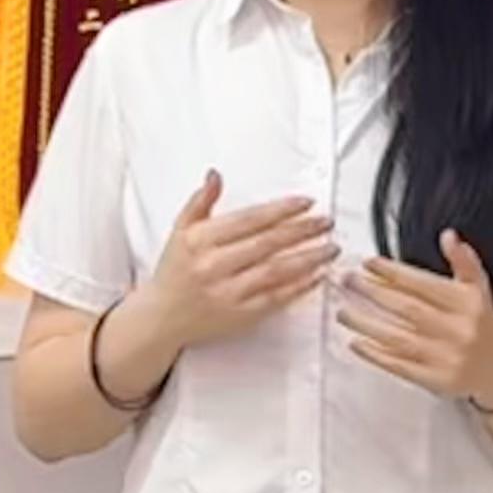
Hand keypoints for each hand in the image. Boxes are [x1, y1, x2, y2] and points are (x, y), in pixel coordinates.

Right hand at [117, 174, 340, 383]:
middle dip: (303, 230)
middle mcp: (214, 266)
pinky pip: (276, 298)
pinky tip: (318, 275)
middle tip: (326, 222)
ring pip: (277, 271)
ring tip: (330, 248)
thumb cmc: (174, 271)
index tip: (306, 203)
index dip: (282, 210)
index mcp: (200, 241)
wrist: (162, 317)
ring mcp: (228, 293)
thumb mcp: (180, 231)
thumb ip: (200, 201)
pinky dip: (300, 287)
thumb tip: (215, 175)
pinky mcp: (240, 316)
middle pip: (268, 243)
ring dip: (309, 258)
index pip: (249, 220)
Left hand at [345, 235, 492, 405]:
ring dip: (367, 324)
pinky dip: (375, 355)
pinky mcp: (436, 380)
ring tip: (343, 312)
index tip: (369, 264)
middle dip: (372, 293)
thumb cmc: (483, 324)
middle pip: (406, 308)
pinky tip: (356, 343)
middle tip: (347, 282)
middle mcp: (457, 329)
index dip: (393, 272)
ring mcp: (445, 357)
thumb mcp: (479, 289)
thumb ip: (463, 262)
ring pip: (398, 338)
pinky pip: (400, 366)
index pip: (422, 284)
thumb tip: (448, 236)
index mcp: (466, 303)